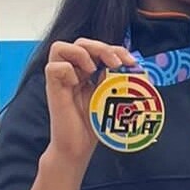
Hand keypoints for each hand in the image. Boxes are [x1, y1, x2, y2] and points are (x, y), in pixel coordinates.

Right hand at [42, 38, 136, 165]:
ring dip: (81, 53)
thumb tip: (138, 69)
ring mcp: (61, 79)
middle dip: (101, 48)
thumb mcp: (112, 98)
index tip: (131, 62)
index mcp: (87, 71)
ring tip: (92, 70)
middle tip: (115, 64)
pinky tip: (77, 84)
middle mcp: (73, 72)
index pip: (99, 48)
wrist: (78, 148)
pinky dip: (66, 70)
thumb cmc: (93, 125)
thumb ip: (119, 81)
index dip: (116, 49)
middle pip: (81, 42)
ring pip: (59, 47)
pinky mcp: (52, 89)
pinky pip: (53, 67)